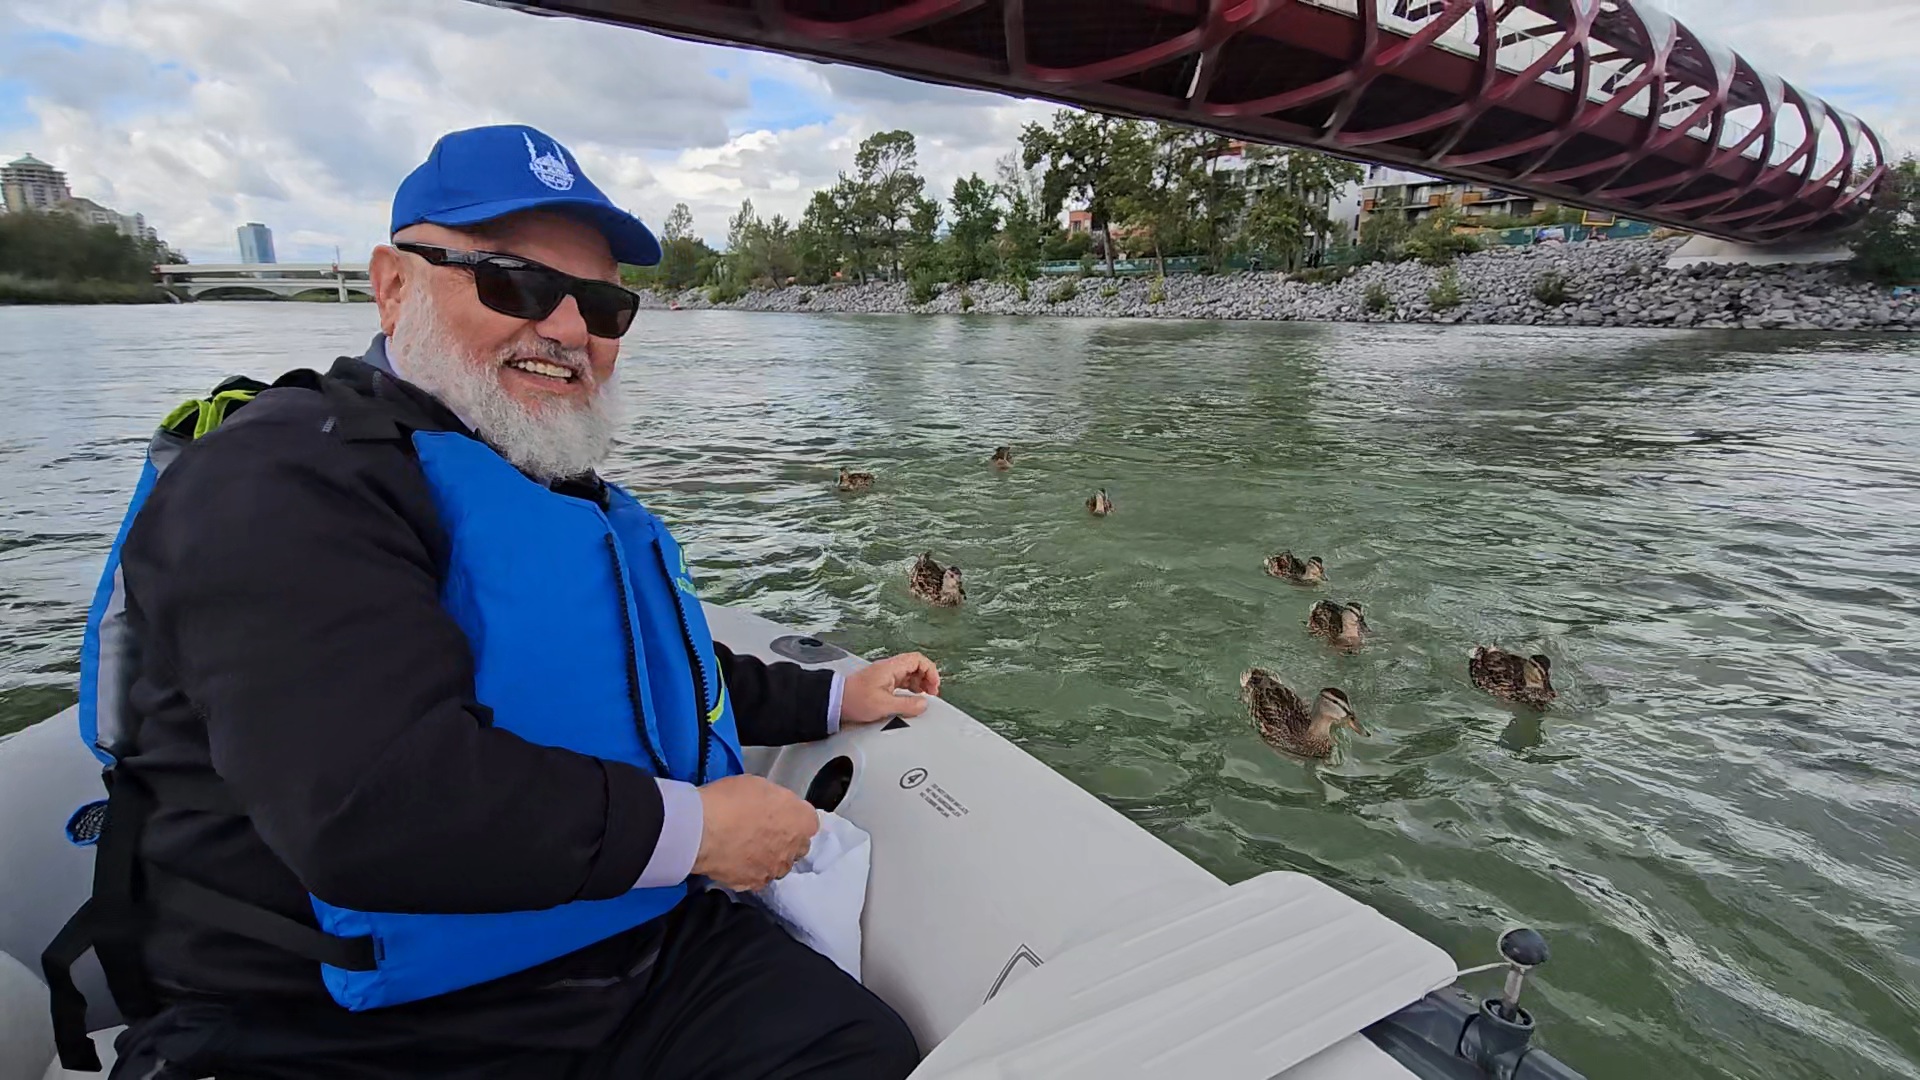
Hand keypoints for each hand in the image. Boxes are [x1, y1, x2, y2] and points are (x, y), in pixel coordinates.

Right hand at [692, 775, 817, 891]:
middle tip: (762, 831)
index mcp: (802, 821)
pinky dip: (748, 871)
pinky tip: (733, 860)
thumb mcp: (760, 785)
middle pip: (796, 846)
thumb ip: (777, 801)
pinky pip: (756, 878)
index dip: (792, 818)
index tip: (778, 814)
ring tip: (744, 848)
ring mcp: (774, 869)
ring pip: (777, 865)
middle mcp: (794, 849)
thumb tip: (775, 808)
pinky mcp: (753, 884)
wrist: (702, 830)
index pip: (808, 821)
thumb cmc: (731, 800)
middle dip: (784, 840)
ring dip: (767, 858)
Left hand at [840, 652, 941, 725]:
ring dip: (919, 684)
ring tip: (923, 697)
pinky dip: (909, 689)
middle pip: (915, 666)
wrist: (835, 701)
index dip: (930, 671)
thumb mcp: (884, 705)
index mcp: (891, 668)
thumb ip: (906, 705)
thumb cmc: (855, 699)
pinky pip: (901, 682)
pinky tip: (910, 699)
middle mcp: (889, 669)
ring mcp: (885, 675)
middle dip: (926, 678)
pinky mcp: (881, 683)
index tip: (934, 685)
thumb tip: (924, 703)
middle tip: (931, 693)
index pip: (917, 660)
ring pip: (909, 674)